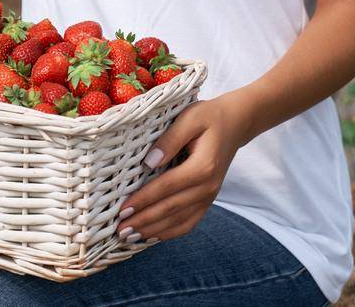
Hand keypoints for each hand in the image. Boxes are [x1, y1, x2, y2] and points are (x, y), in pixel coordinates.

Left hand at [117, 95, 247, 243]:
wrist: (235, 124)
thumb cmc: (208, 117)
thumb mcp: (189, 118)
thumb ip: (170, 139)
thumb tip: (148, 162)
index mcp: (202, 167)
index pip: (166, 187)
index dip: (143, 200)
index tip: (123, 209)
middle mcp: (208, 187)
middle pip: (171, 209)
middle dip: (143, 221)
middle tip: (119, 229)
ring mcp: (209, 197)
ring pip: (179, 221)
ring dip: (153, 231)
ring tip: (130, 236)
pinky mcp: (207, 201)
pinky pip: (189, 222)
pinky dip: (170, 232)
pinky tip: (151, 236)